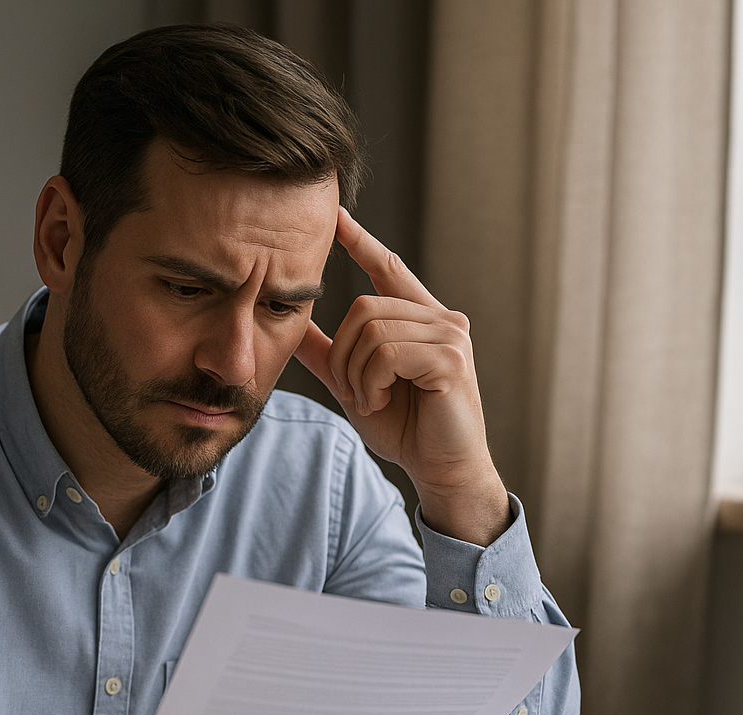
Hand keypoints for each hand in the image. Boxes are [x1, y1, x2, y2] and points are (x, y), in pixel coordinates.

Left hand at [295, 208, 509, 545]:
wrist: (441, 470)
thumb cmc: (406, 429)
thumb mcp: (355, 384)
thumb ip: (329, 353)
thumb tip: (292, 325)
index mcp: (421, 320)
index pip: (388, 269)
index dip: (361, 242)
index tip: (335, 217)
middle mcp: (442, 319)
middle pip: (365, 308)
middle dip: (344, 354)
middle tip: (352, 390)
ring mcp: (450, 336)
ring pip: (372, 330)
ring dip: (356, 373)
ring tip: (370, 399)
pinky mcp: (450, 359)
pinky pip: (386, 353)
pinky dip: (371, 382)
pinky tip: (380, 401)